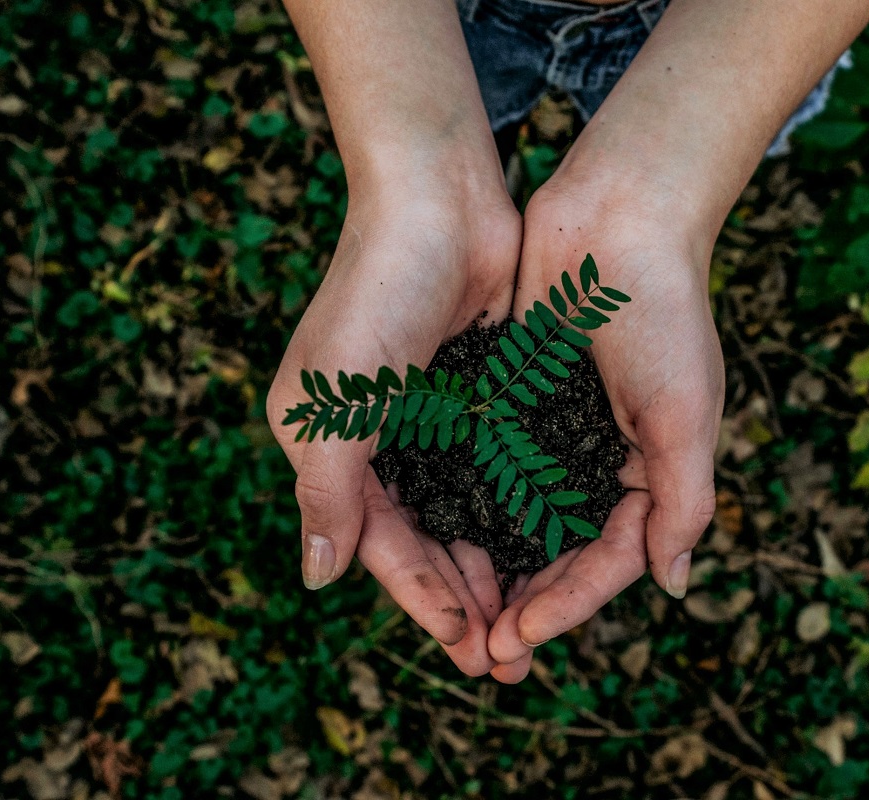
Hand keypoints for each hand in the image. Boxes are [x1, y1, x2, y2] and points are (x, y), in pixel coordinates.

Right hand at [267, 184, 520, 676]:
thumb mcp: (334, 403)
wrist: (440, 202)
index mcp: (333, 448)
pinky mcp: (481, 396)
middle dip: (465, 599)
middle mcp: (381, 441)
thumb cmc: (376, 295)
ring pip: (468, 514)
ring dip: (497, 566)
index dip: (423, 600)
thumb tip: (318, 580)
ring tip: (534, 619)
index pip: (381, 545)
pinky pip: (501, 471)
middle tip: (509, 658)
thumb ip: (327, 493)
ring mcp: (434, 420)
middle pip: (427, 541)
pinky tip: (550, 549)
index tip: (467, 649)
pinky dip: (520, 512)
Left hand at [486, 175, 723, 682]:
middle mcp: (601, 460)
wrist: (619, 216)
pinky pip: (490, 465)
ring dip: (492, 568)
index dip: (568, 604)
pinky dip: (469, 503)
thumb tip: (672, 585)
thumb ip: (683, 501)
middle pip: (561, 552)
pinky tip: (435, 537)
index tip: (520, 637)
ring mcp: (556, 431)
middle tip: (483, 652)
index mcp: (650, 471)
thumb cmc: (663, 312)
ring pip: (519, 519)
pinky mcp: (516, 399)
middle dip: (526, 603)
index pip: (610, 559)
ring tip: (456, 615)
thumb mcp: (685, 413)